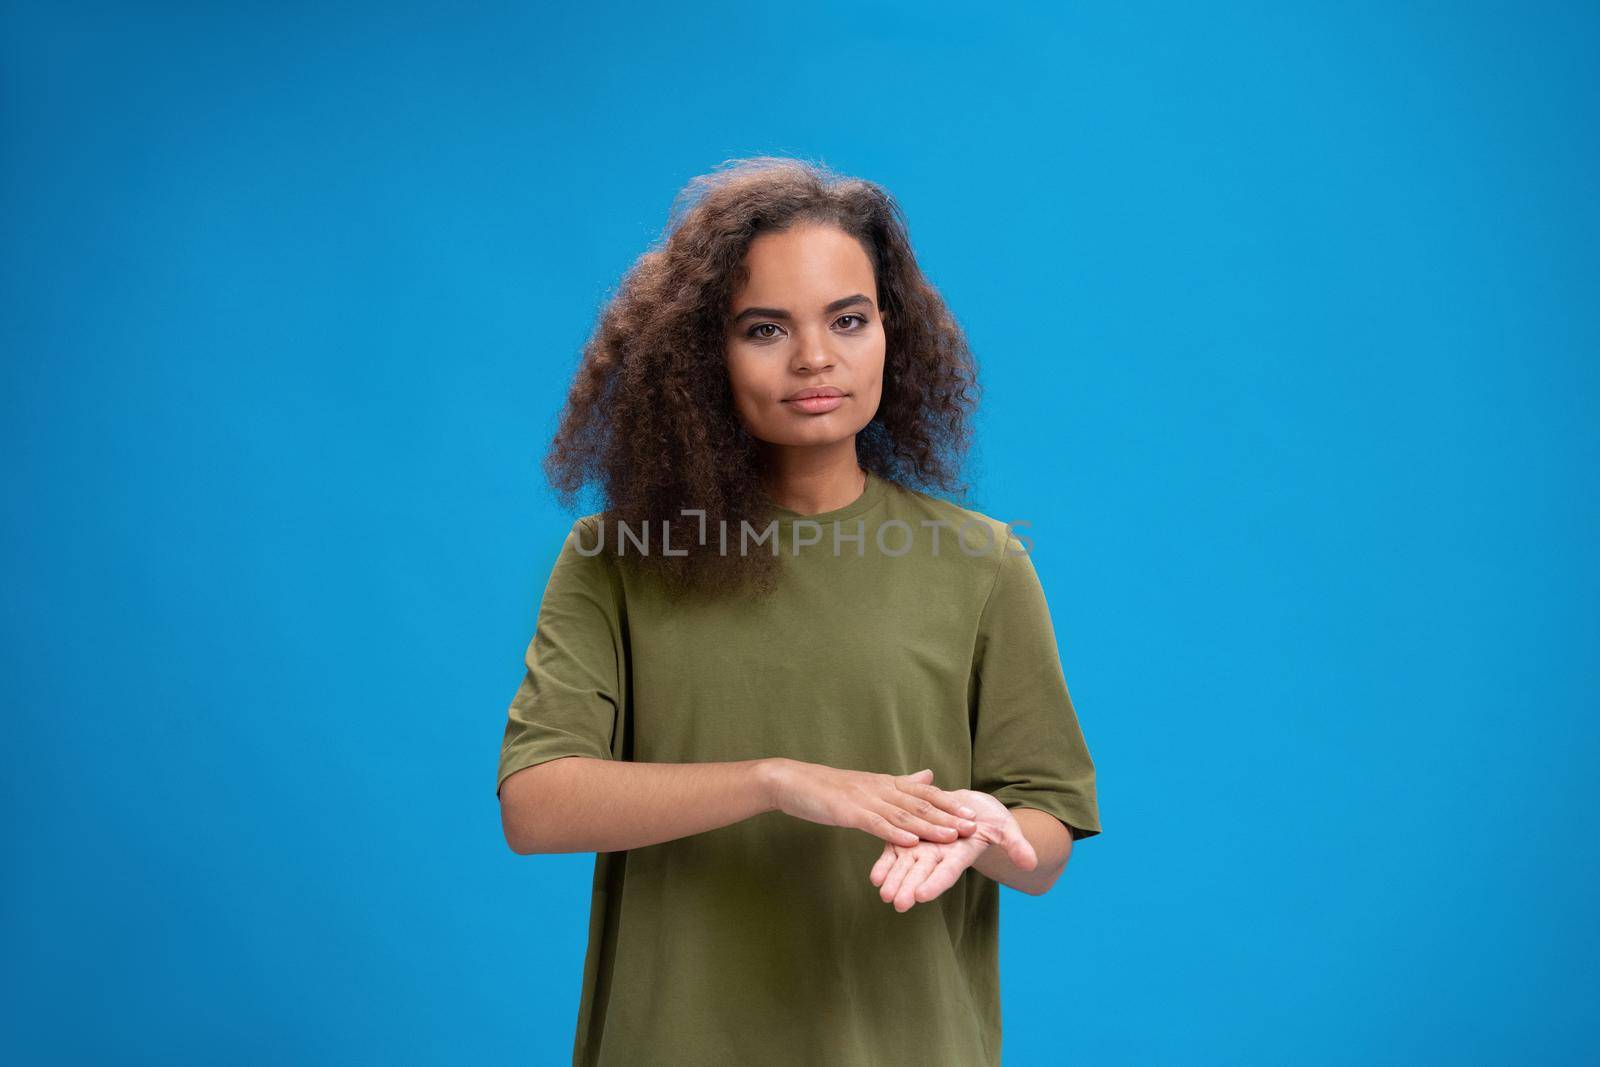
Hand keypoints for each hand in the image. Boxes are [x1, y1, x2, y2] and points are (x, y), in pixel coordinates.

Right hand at [762, 760, 979, 847]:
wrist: (792, 782)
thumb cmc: (828, 787)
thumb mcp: (869, 783)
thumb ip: (900, 783)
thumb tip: (929, 776)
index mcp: (885, 783)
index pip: (924, 792)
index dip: (949, 802)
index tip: (973, 812)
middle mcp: (880, 788)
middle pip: (920, 803)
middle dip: (948, 815)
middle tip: (973, 825)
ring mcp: (864, 799)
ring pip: (903, 814)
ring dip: (929, 826)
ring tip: (951, 835)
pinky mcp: (848, 811)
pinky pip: (876, 823)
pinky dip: (895, 833)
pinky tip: (911, 841)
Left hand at [869, 789, 1036, 910]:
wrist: (971, 808)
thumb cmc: (992, 821)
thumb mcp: (1006, 829)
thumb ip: (1016, 845)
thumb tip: (1031, 863)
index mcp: (960, 853)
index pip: (947, 871)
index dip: (935, 882)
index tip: (922, 895)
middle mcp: (939, 855)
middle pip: (922, 872)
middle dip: (909, 887)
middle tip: (896, 903)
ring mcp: (923, 847)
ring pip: (905, 865)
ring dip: (893, 879)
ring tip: (882, 894)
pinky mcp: (910, 836)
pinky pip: (895, 850)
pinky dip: (885, 863)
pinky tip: (874, 877)